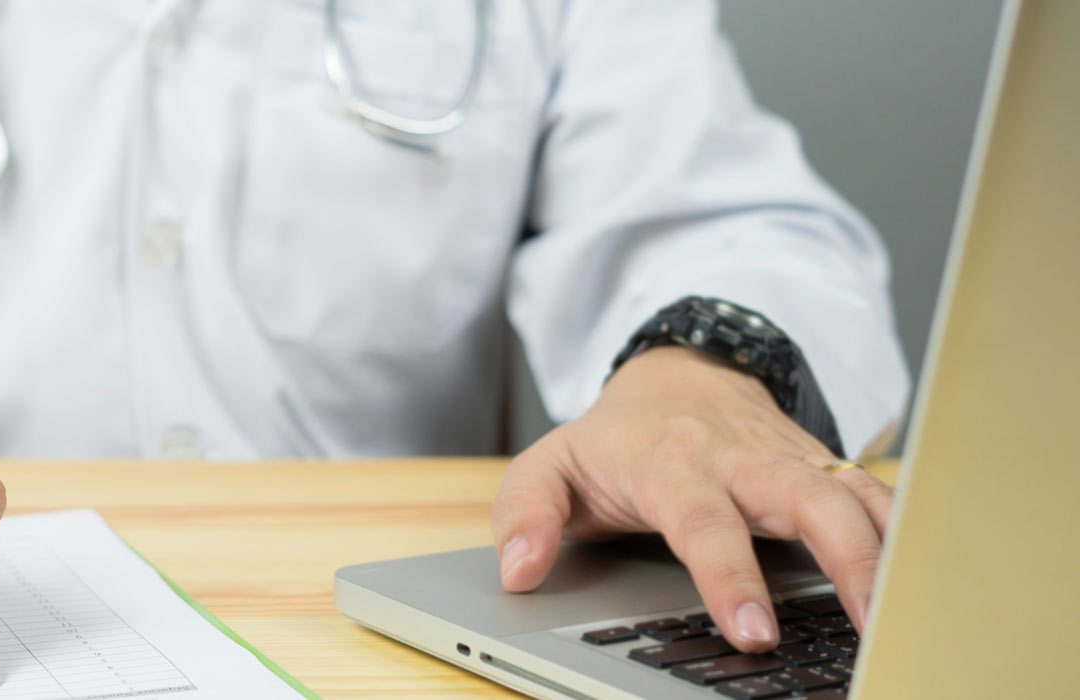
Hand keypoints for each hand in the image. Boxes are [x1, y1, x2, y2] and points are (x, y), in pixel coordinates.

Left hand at [490, 348, 893, 652]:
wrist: (679, 374)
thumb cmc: (614, 438)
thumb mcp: (549, 465)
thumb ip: (525, 515)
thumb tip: (520, 572)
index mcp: (672, 464)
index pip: (704, 522)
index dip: (730, 576)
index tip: (752, 631)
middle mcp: (742, 459)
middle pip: (809, 500)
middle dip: (844, 561)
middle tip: (866, 626)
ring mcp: (791, 462)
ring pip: (857, 496)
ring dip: (891, 553)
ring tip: (909, 618)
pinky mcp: (826, 468)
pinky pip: (879, 496)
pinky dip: (910, 534)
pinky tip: (927, 581)